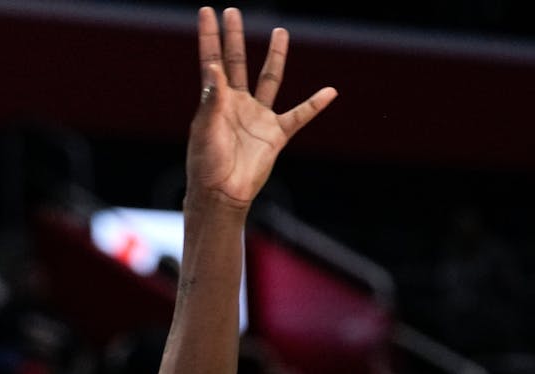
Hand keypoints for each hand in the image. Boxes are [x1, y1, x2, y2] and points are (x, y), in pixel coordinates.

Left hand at [187, 7, 336, 209]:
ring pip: (269, 79)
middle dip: (235, 37)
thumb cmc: (206, 165)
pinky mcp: (275, 134)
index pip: (212, 61)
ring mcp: (257, 117)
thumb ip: (211, 100)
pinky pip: (299, 116)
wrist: (223, 195)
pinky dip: (315, 105)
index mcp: (215, 101)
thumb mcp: (204, 131)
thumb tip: (214, 68)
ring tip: (281, 32)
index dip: (210, 37)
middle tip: (233, 12)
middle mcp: (237, 104)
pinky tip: (330, 93)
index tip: (207, 12)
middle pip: (237, 62)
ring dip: (276, 56)